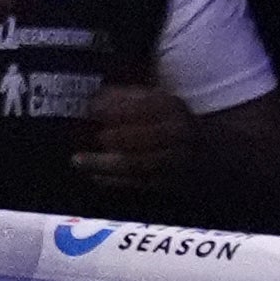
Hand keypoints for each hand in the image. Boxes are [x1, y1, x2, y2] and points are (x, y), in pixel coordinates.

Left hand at [69, 82, 192, 192]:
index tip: (91, 110)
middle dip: (112, 137)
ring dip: (104, 163)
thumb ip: (122, 96)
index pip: (142, 107)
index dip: (115, 110)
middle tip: (90, 137)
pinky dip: (114, 180)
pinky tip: (94, 176)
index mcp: (170, 107)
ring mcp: (176, 161)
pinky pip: (138, 183)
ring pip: (137, 164)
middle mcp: (177, 134)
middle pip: (141, 137)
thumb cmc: (163, 118)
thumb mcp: (150, 98)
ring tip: (78, 160)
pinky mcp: (169, 184)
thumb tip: (93, 102)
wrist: (201, 149)